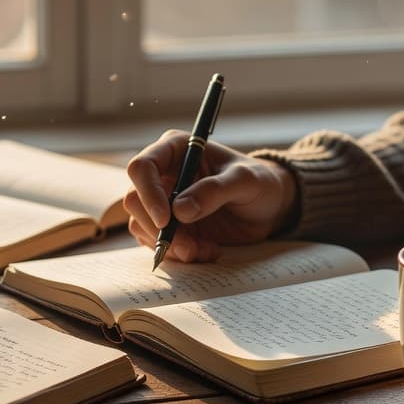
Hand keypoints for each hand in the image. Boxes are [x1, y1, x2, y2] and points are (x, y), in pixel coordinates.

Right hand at [123, 130, 297, 261]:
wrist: (270, 206)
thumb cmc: (259, 182)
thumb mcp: (245, 181)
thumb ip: (214, 191)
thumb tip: (179, 210)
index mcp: (176, 150)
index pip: (142, 167)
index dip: (148, 194)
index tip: (166, 220)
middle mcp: (163, 174)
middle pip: (134, 201)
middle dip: (158, 229)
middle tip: (189, 247)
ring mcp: (163, 202)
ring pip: (142, 226)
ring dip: (170, 245)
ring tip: (204, 250)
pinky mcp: (170, 226)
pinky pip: (158, 243)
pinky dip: (179, 253)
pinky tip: (206, 251)